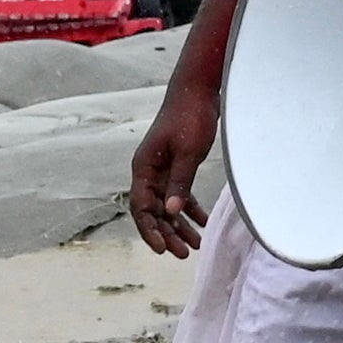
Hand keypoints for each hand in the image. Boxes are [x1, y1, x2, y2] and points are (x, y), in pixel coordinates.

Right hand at [128, 77, 222, 257]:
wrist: (198, 89)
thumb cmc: (191, 116)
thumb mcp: (188, 152)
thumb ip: (179, 182)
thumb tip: (170, 212)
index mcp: (144, 167)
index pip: (140, 207)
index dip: (150, 230)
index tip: (163, 249)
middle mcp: (149, 170)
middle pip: (152, 210)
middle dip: (167, 233)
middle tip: (184, 253)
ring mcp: (161, 168)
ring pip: (166, 205)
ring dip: (179, 225)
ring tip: (195, 244)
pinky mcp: (176, 164)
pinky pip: (179, 193)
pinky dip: (189, 208)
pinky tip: (202, 221)